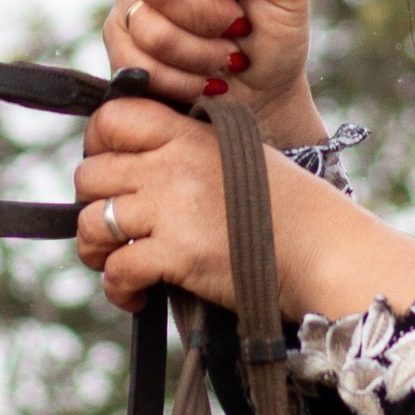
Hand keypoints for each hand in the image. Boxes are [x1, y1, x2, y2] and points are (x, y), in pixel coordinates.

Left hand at [73, 91, 414, 323]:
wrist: (324, 250)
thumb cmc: (288, 209)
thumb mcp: (237, 155)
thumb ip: (188, 150)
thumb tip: (136, 163)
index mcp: (188, 133)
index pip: (111, 118)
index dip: (97, 146)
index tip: (110, 174)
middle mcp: (174, 163)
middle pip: (90, 174)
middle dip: (92, 205)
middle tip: (112, 229)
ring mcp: (174, 207)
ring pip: (92, 221)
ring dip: (96, 250)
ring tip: (117, 263)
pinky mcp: (178, 254)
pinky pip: (117, 269)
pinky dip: (118, 289)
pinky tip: (136, 296)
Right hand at [103, 0, 321, 145]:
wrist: (263, 93)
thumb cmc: (276, 34)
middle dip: (208, 16)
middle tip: (236, 25)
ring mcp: (132, 1)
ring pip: (147, 26)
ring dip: (199, 53)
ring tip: (225, 57)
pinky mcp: (120, 43)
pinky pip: (136, 62)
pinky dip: (181, 80)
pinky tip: (203, 79)